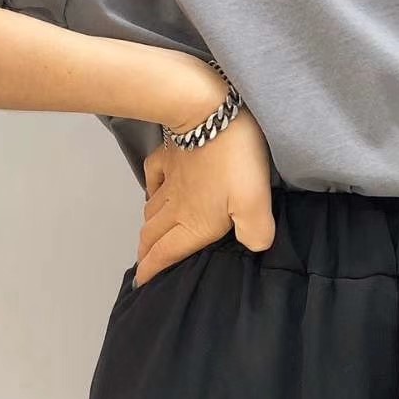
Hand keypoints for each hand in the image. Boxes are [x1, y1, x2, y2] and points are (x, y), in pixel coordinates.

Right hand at [134, 102, 275, 286]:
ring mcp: (169, 180)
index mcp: (193, 223)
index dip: (152, 272)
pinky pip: (153, 178)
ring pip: (151, 211)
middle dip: (146, 254)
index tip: (141, 285)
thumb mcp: (255, 203)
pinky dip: (150, 191)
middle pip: (153, 236)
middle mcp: (175, 207)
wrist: (210, 113)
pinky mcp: (169, 157)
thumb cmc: (234, 161)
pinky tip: (154, 194)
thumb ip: (256, 233)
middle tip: (145, 265)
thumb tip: (255, 248)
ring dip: (148, 229)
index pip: (166, 254)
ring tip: (150, 238)